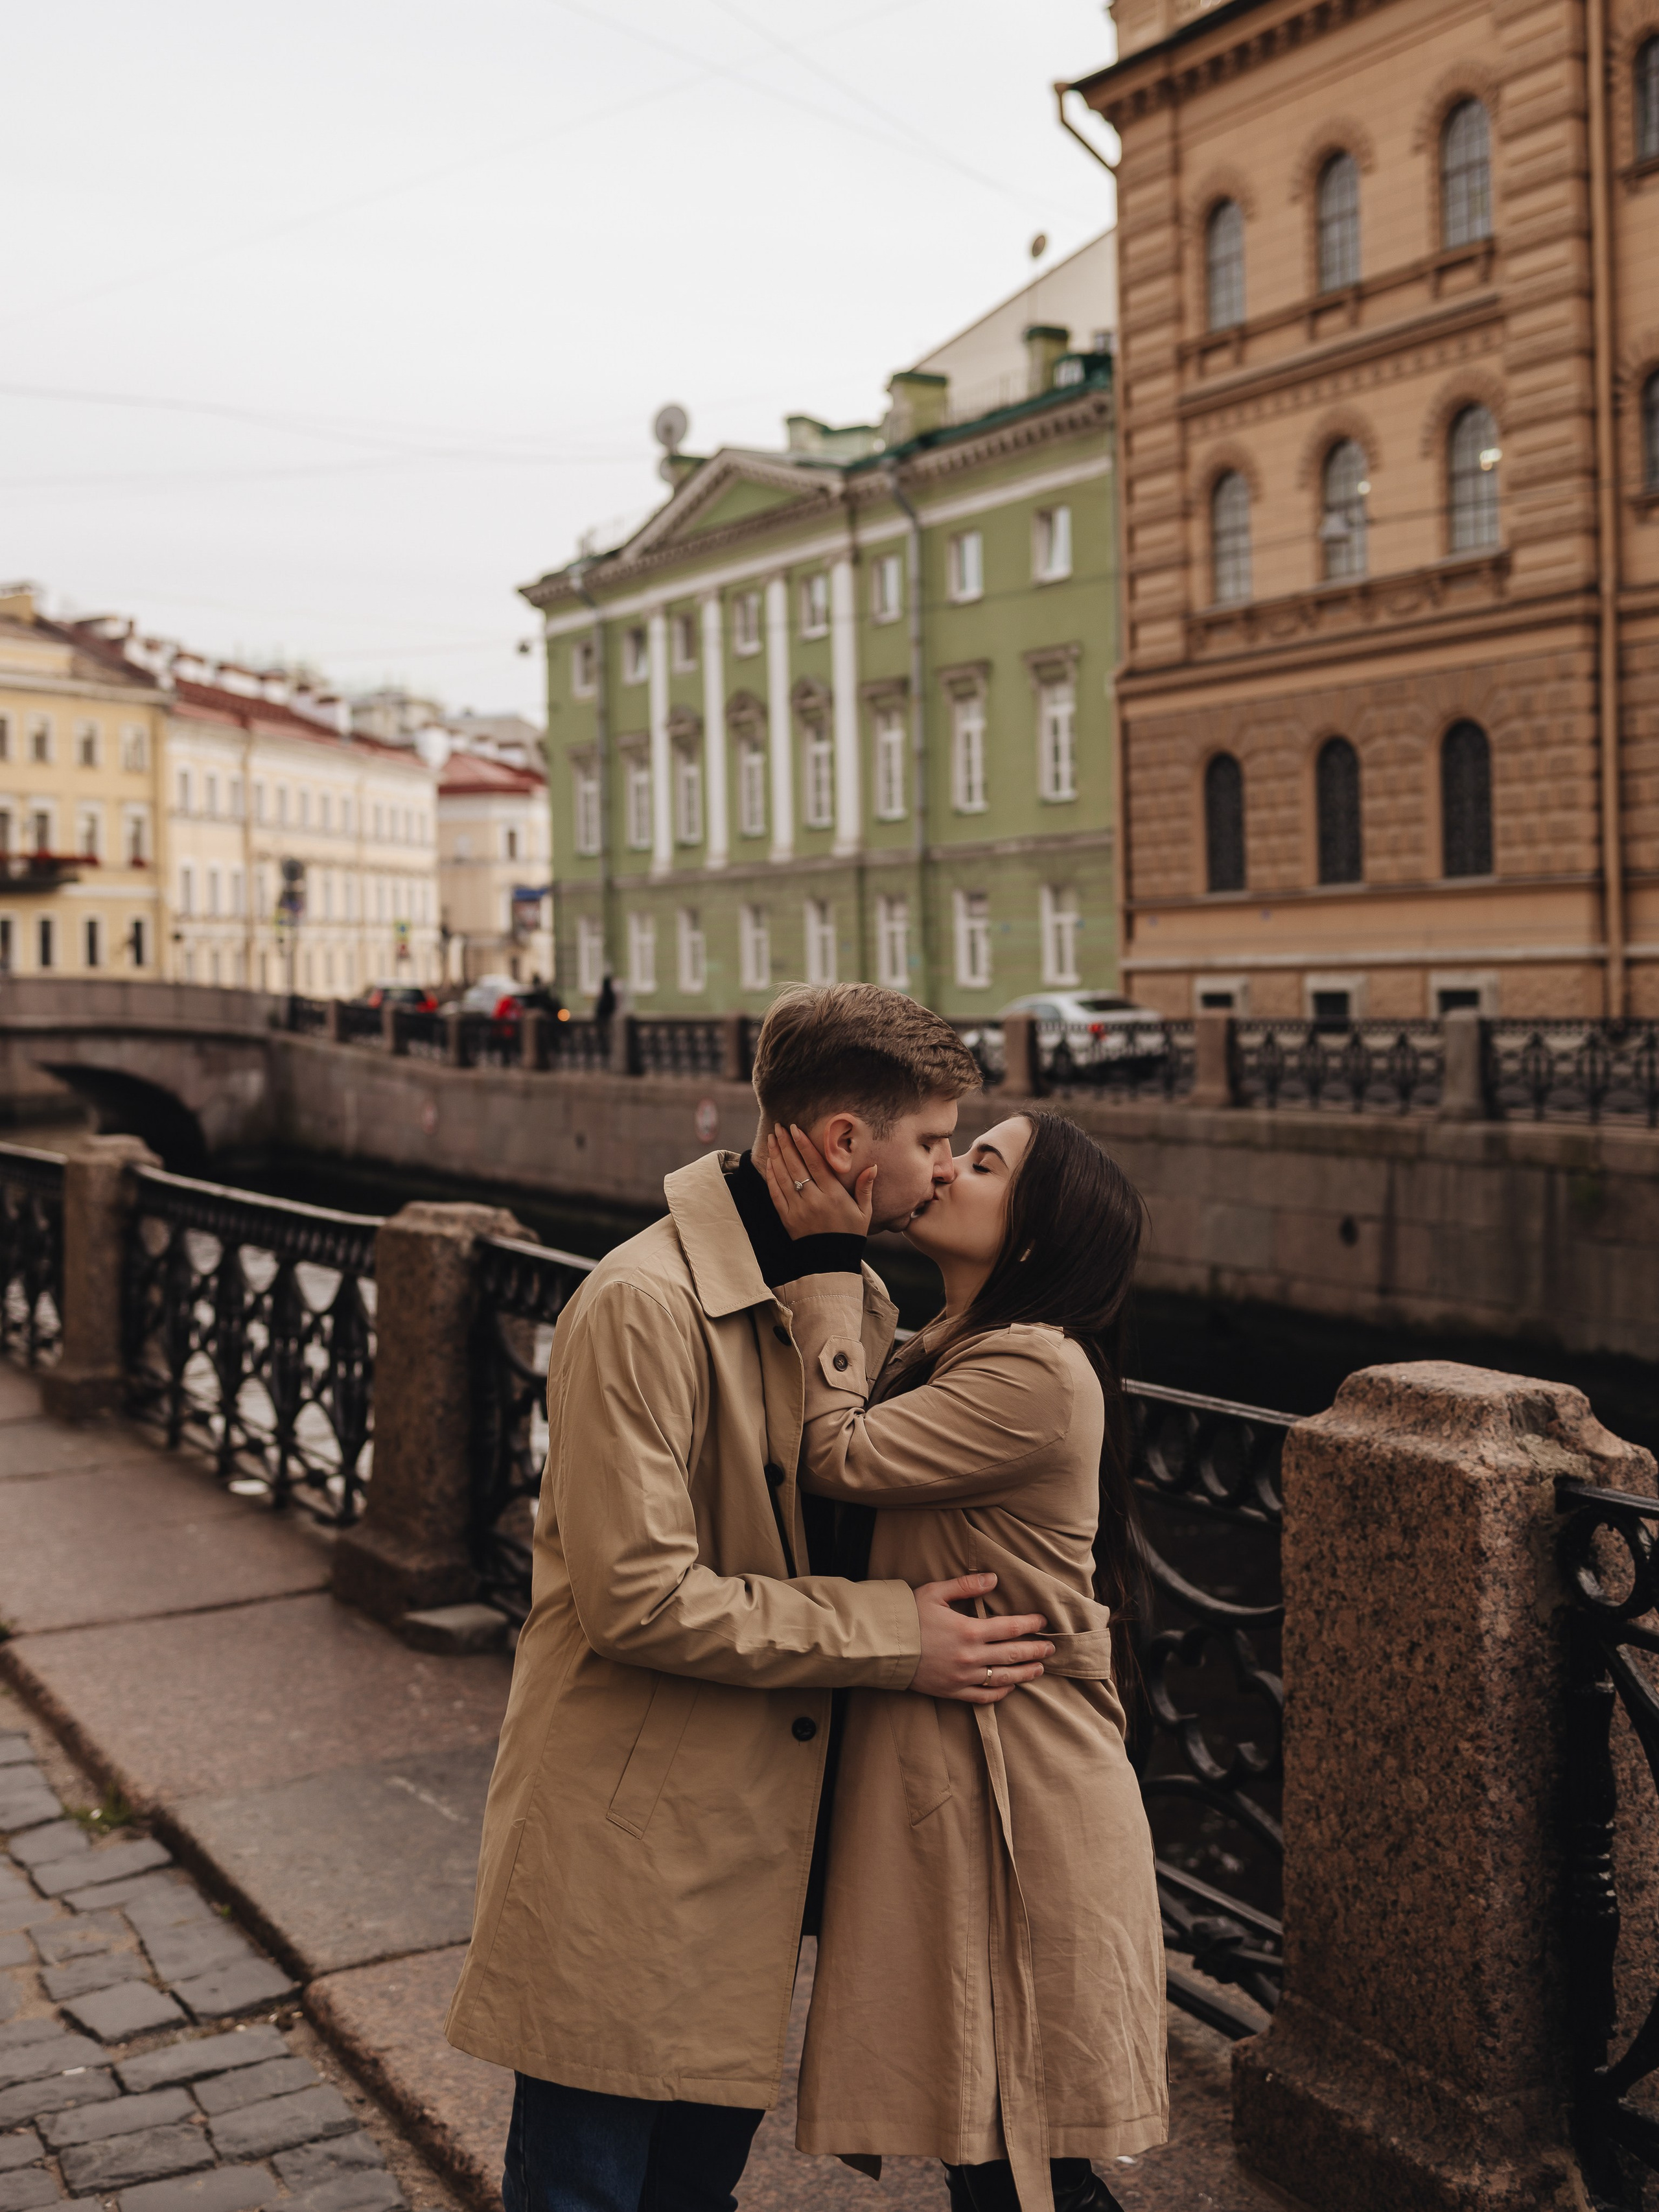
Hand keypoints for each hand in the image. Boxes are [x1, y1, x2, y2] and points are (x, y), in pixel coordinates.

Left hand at [761, 1124, 874, 1239]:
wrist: (831, 1262)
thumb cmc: (849, 1234)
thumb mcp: (864, 1212)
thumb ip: (865, 1187)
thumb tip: (872, 1166)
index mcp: (833, 1195)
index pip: (815, 1163)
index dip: (803, 1144)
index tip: (794, 1128)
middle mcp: (813, 1200)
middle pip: (796, 1166)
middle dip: (786, 1144)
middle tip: (778, 1128)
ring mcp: (798, 1209)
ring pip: (783, 1177)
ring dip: (776, 1156)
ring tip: (771, 1139)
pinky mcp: (786, 1218)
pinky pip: (775, 1194)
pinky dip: (771, 1177)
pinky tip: (769, 1163)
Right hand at [911, 1574, 1051, 1703]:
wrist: (884, 1647)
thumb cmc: (909, 1616)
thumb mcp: (935, 1592)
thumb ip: (965, 1585)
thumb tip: (993, 1578)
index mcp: (969, 1630)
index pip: (1010, 1628)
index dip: (1030, 1624)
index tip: (1043, 1621)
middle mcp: (971, 1656)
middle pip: (1013, 1654)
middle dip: (1035, 1650)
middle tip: (1051, 1648)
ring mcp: (963, 1677)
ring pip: (1003, 1678)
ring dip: (1025, 1673)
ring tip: (1039, 1669)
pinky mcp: (953, 1691)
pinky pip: (983, 1696)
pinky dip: (1000, 1693)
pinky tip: (1010, 1687)